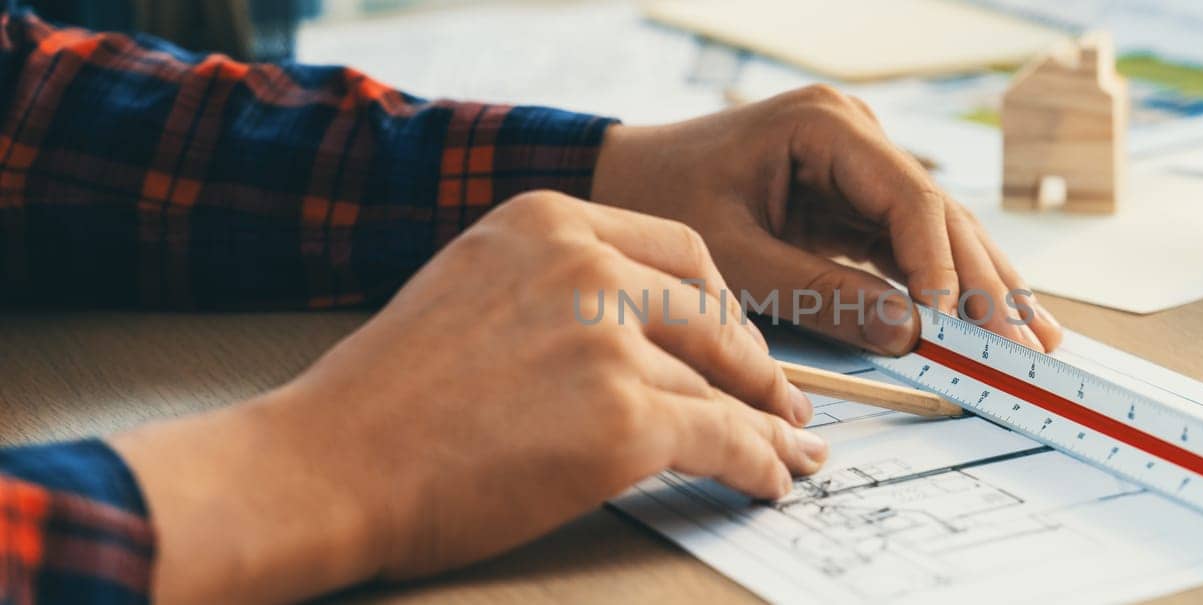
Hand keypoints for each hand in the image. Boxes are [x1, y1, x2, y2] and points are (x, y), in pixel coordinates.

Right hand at [109, 192, 825, 603]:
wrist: (326, 464)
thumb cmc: (387, 397)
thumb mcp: (472, 289)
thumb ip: (557, 290)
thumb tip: (640, 333)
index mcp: (546, 219)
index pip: (678, 250)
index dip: (722, 303)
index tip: (741, 340)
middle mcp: (585, 263)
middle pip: (712, 311)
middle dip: (756, 364)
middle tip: (784, 401)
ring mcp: (608, 338)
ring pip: (719, 382)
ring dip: (765, 422)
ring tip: (789, 449)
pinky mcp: (625, 417)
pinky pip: (725, 438)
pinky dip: (760, 464)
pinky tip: (770, 480)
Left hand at [592, 85, 1063, 354]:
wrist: (625, 178)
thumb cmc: (667, 200)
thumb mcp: (735, 256)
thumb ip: (821, 293)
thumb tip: (909, 333)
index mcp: (826, 127)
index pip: (910, 199)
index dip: (943, 266)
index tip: (963, 325)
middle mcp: (856, 136)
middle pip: (940, 215)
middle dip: (987, 283)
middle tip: (1030, 343)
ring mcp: (861, 166)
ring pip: (938, 232)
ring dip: (984, 287)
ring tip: (1038, 337)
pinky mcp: (855, 199)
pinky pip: (912, 246)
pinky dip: (947, 287)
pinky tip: (990, 321)